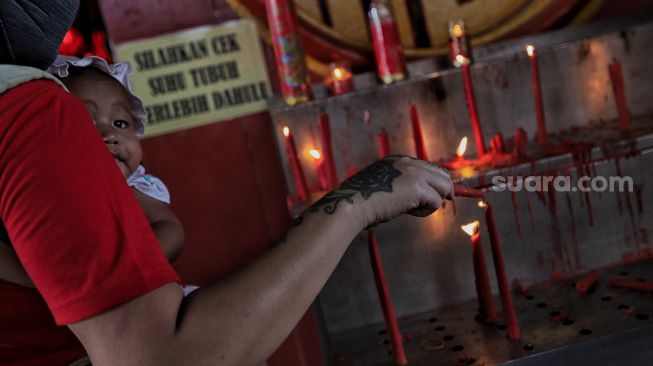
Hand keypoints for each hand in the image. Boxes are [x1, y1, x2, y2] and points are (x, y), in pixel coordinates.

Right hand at [310, 156, 452, 227]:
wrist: (351, 204)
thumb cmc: (361, 202)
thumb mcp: (382, 188)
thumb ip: (400, 188)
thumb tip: (418, 199)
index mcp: (398, 160)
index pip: (428, 168)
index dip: (434, 183)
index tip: (435, 196)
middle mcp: (408, 162)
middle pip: (442, 174)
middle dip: (443, 190)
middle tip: (436, 204)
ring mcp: (414, 173)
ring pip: (445, 186)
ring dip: (433, 202)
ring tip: (413, 210)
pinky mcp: (418, 187)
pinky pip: (436, 202)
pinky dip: (426, 211)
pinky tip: (408, 212)